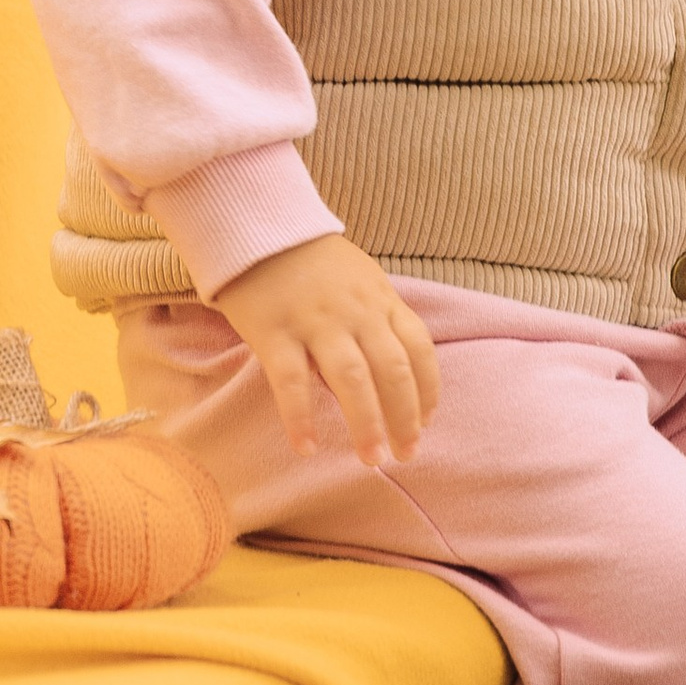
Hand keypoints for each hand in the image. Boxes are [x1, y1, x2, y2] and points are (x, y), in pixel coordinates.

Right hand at [211, 233, 441, 464]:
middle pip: (393, 372)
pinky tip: (306, 448)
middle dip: (405, 418)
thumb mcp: (358, 279)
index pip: (419, 348)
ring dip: (367, 424)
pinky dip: (300, 418)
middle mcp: (356, 312)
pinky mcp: (274, 331)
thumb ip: (375, 321)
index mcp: (380, 298)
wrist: (257, 225)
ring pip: (352, 380)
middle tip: (406, 454)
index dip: (428, 389)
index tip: (427, 422)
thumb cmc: (311, 260)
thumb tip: (382, 382)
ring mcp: (316, 321)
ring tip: (372, 460)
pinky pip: (291, 382)